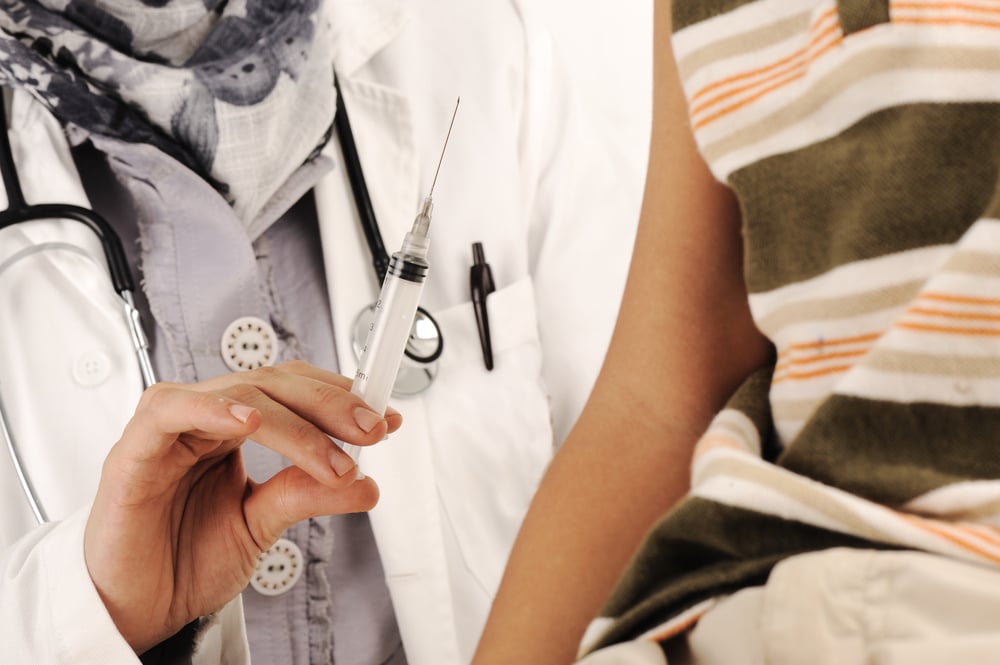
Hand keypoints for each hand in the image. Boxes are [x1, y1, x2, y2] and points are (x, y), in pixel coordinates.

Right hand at [83, 361, 400, 652]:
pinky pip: (170, 412)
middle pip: (273, 384)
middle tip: (372, 431)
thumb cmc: (184, 558)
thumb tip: (366, 484)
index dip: (340, 397)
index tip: (386, 418)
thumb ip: (304, 494)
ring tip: (333, 456)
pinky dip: (211, 410)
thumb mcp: (261, 524)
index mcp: (232, 427)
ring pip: (238, 394)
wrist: (136, 608)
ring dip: (294, 421)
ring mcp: (169, 430)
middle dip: (330, 405)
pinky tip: (251, 422)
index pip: (292, 390)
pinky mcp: (133, 453)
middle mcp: (204, 419)